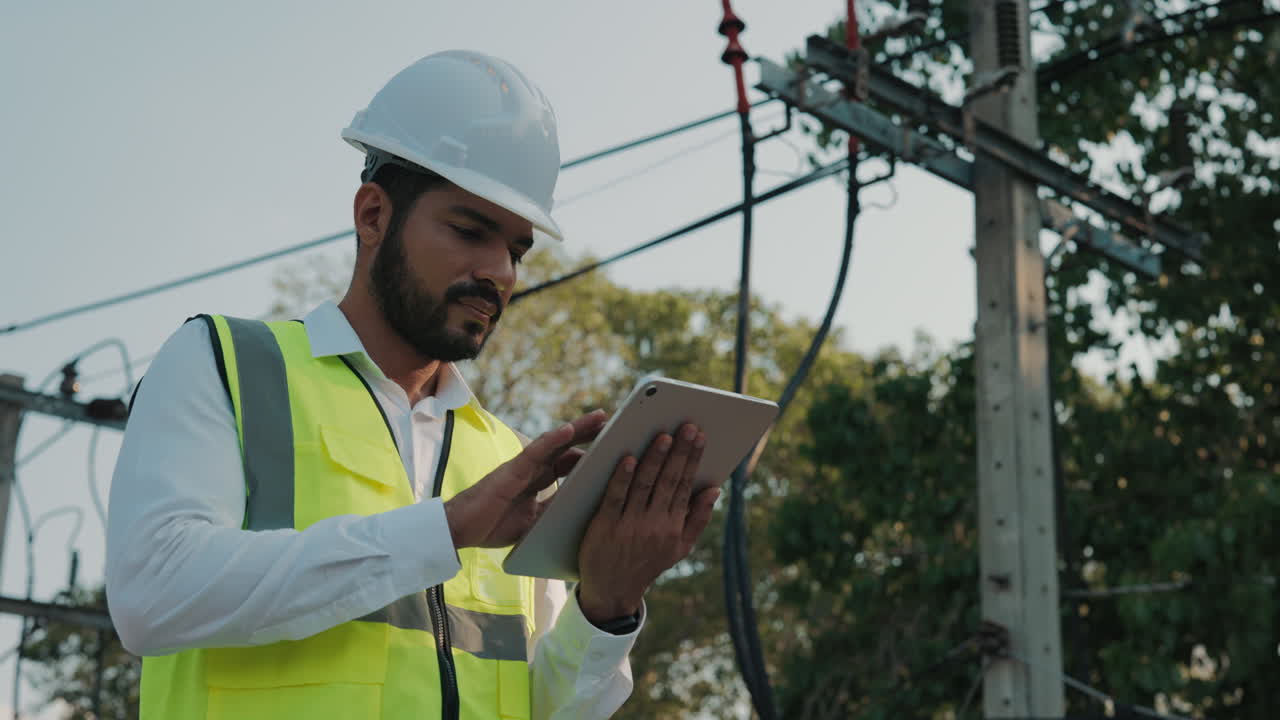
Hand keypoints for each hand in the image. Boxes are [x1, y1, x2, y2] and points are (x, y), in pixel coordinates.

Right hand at [445, 409, 606, 548]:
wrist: (460, 530)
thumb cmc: (492, 525)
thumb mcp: (534, 521)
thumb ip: (554, 509)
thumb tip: (581, 510)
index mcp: (538, 481)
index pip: (569, 462)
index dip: (591, 454)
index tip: (615, 446)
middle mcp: (533, 469)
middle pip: (567, 447)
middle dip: (591, 435)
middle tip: (617, 422)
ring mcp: (522, 467)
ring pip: (555, 442)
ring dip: (578, 428)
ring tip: (601, 417)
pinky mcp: (511, 470)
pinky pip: (535, 452)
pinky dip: (551, 439)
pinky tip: (568, 429)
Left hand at [576, 423, 717, 623]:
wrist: (612, 591)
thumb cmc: (647, 562)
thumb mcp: (679, 548)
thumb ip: (698, 518)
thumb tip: (714, 489)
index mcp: (673, 527)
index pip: (685, 486)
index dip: (692, 459)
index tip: (699, 435)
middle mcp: (654, 525)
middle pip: (668, 481)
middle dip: (679, 452)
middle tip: (686, 425)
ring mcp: (629, 525)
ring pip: (644, 485)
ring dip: (654, 459)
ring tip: (662, 435)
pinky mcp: (604, 526)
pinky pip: (615, 498)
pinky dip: (622, 477)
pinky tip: (628, 458)